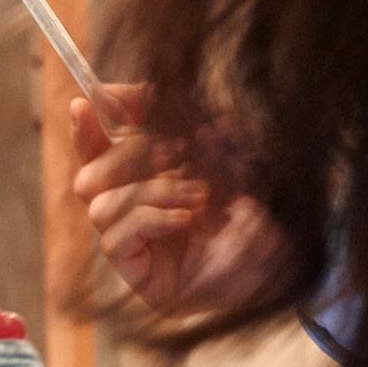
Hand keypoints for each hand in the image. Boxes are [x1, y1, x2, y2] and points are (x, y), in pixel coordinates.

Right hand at [70, 86, 288, 313]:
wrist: (282, 265)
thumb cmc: (252, 210)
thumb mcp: (216, 155)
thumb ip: (173, 122)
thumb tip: (132, 93)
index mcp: (142, 183)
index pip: (95, 153)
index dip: (85, 127)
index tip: (87, 100)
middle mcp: (129, 213)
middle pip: (90, 176)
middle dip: (130, 156)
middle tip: (178, 151)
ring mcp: (131, 245)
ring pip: (101, 206)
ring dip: (151, 192)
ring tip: (200, 195)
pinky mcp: (136, 273)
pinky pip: (114, 240)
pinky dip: (150, 221)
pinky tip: (186, 220)